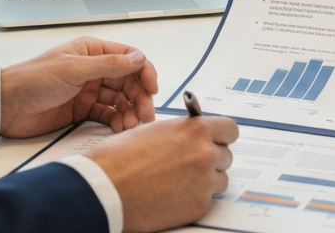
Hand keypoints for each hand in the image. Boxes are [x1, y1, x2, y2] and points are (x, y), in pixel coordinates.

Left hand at [0, 36, 158, 137]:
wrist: (7, 106)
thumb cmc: (33, 80)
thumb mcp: (73, 69)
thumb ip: (108, 65)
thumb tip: (138, 58)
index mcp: (92, 51)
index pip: (129, 58)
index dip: (144, 72)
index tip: (151, 89)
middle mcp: (94, 69)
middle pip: (128, 82)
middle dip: (139, 98)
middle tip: (144, 115)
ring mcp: (89, 91)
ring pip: (120, 100)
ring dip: (129, 112)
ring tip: (131, 125)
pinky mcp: (83, 110)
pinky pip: (107, 115)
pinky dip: (116, 122)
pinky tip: (119, 129)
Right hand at [88, 116, 239, 232]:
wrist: (104, 190)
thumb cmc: (119, 158)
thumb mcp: (153, 131)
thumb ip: (180, 133)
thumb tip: (190, 136)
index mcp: (195, 130)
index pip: (230, 129)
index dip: (222, 135)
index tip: (216, 139)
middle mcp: (205, 154)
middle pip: (226, 155)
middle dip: (211, 159)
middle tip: (190, 164)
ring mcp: (204, 182)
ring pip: (220, 179)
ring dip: (206, 180)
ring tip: (179, 181)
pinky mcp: (198, 206)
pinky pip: (207, 199)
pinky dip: (194, 198)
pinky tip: (173, 195)